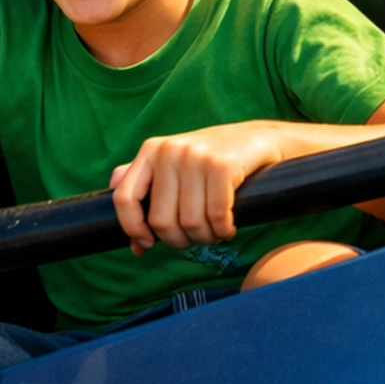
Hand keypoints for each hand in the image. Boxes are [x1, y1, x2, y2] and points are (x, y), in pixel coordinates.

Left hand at [110, 123, 285, 253]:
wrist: (260, 138)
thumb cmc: (214, 159)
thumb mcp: (175, 167)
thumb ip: (147, 194)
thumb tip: (134, 245)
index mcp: (151, 150)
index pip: (124, 197)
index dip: (133, 228)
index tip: (148, 243)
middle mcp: (170, 151)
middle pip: (161, 220)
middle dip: (180, 240)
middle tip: (196, 237)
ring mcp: (196, 156)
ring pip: (190, 222)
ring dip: (206, 237)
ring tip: (215, 232)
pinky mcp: (223, 166)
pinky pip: (216, 216)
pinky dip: (223, 230)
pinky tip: (229, 227)